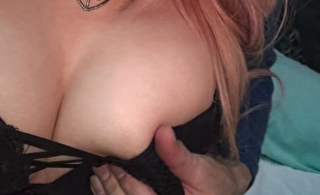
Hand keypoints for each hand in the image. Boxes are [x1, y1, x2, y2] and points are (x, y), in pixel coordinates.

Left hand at [90, 125, 251, 194]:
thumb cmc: (214, 181)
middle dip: (110, 185)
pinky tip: (101, 183)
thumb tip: (161, 131)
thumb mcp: (200, 167)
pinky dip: (112, 193)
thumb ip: (177, 154)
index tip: (111, 160)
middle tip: (99, 165)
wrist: (222, 188)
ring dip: (107, 191)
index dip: (122, 179)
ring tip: (97, 174)